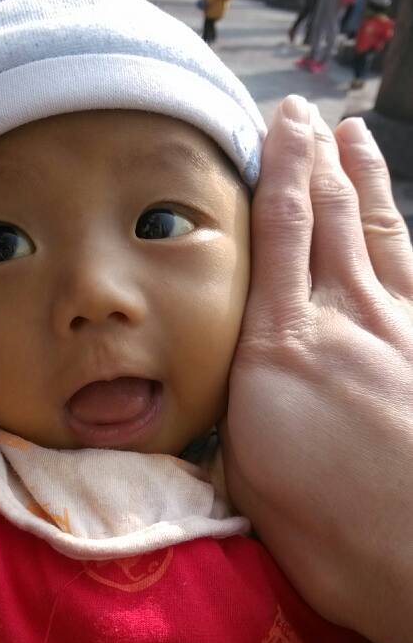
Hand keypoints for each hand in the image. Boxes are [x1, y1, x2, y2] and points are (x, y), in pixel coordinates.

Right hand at [222, 95, 412, 642]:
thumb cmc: (323, 527)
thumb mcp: (248, 463)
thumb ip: (245, 393)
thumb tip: (245, 359)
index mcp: (282, 344)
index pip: (280, 231)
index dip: (279, 169)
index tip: (278, 124)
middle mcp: (345, 317)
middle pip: (331, 215)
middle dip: (317, 156)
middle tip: (308, 115)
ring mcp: (400, 328)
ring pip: (381, 230)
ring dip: (366, 178)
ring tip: (354, 137)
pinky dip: (408, 234)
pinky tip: (405, 216)